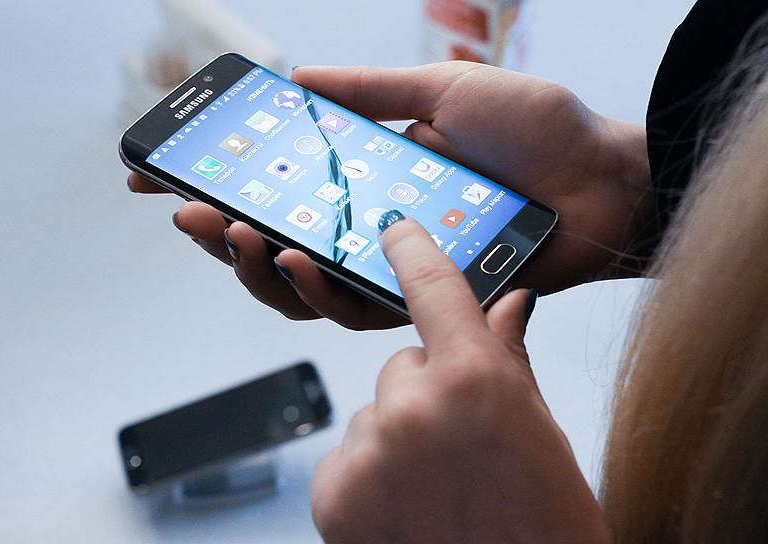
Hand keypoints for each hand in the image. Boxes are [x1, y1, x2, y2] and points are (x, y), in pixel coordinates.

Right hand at [128, 62, 651, 328]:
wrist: (604, 179)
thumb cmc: (536, 133)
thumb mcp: (443, 91)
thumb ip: (369, 93)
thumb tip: (298, 79)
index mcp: (372, 182)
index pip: (281, 192)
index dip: (221, 187)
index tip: (163, 174)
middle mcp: (373, 233)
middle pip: (276, 250)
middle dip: (221, 236)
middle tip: (187, 211)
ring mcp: (396, 273)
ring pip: (303, 291)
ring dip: (255, 266)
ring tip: (232, 232)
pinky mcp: (423, 306)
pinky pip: (355, 310)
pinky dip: (315, 288)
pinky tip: (290, 258)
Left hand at [310, 218, 609, 542]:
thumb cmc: (545, 530)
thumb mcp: (540, 435)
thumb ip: (508, 361)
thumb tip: (510, 304)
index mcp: (475, 380)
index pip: (433, 288)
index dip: (414, 250)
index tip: (395, 227)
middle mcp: (411, 408)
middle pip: (402, 365)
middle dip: (428, 391)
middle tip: (464, 446)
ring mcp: (366, 454)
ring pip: (375, 413)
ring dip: (399, 437)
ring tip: (439, 490)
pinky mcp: (332, 496)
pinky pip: (350, 454)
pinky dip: (372, 474)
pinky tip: (409, 508)